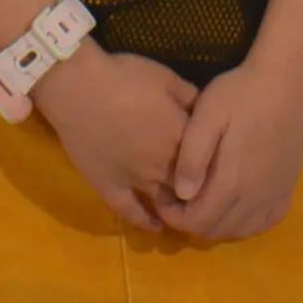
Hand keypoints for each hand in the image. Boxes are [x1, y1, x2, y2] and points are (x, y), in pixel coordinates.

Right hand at [32, 45, 199, 231]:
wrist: (79, 87)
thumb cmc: (125, 77)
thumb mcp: (166, 78)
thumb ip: (191, 97)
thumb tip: (205, 112)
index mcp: (181, 137)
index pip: (209, 160)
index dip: (216, 165)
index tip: (223, 167)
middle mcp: (163, 165)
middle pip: (190, 186)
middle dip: (200, 190)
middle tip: (207, 191)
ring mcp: (136, 179)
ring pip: (165, 201)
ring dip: (177, 207)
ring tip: (186, 210)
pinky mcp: (110, 186)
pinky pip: (131, 211)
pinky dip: (145, 221)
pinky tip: (155, 226)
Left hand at [155, 59, 302, 242]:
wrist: (288, 80)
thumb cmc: (242, 93)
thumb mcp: (207, 116)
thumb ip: (192, 156)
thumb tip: (182, 194)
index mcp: (232, 181)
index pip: (197, 221)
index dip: (174, 217)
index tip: (162, 198)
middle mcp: (255, 196)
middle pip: (217, 230)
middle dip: (192, 221)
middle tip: (179, 198)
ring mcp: (275, 192)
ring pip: (242, 229)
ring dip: (218, 224)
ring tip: (205, 200)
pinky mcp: (289, 185)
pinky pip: (268, 220)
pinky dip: (248, 222)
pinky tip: (238, 205)